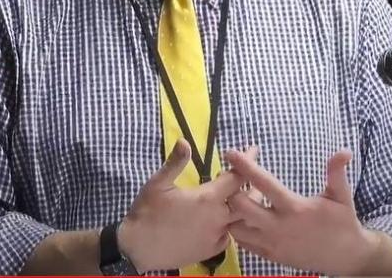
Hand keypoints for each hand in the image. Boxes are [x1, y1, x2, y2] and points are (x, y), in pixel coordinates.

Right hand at [117, 140, 255, 272]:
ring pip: (241, 220)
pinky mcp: (211, 251)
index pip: (236, 177)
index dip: (247, 162)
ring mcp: (216, 237)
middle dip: (252, 185)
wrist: (137, 249)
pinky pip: (229, 236)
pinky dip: (231, 225)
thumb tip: (185, 141)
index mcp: (208, 198)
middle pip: (247, 200)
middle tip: (252, 175)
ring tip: (242, 196)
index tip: (254, 150)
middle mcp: (218, 218)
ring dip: (244, 206)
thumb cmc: (147, 213)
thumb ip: (175, 162)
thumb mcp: (158, 184)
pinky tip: (226, 219)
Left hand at [225, 149, 391, 275]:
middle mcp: (278, 227)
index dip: (245, 166)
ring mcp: (272, 243)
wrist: (346, 257)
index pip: (264, 183)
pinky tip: (243, 216)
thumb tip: (344, 150)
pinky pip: (243, 243)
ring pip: (237, 227)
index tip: (231, 152)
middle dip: (232, 189)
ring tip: (236, 196)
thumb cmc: (343, 223)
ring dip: (232, 211)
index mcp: (294, 208)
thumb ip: (336, 173)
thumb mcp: (341, 196)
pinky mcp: (270, 255)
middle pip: (241, 206)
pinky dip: (238, 228)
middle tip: (231, 176)